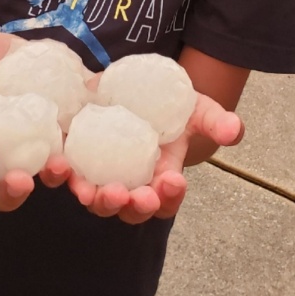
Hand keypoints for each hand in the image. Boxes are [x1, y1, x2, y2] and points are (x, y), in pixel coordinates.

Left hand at [68, 91, 243, 224]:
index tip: (172, 180)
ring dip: (94, 198)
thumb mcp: (198, 109)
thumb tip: (236, 131)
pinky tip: (58, 165)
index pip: (166, 198)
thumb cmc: (170, 105)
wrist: (131, 87)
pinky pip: (64, 173)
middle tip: (130, 195)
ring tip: (92, 191)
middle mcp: (131, 182)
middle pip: (129, 207)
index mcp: (162, 177)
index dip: (168, 196)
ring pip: (95, 198)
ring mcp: (100, 173)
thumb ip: (217, 121)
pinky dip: (59, 174)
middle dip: (130, 206)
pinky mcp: (73, 157)